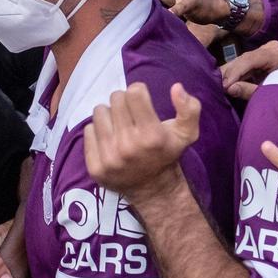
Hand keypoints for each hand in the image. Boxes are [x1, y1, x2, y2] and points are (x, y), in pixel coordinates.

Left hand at [83, 83, 199, 206]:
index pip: (133, 92)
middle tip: (131, 116)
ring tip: (119, 127)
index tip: (141, 102)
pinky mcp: (95, 167)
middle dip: (124, 103)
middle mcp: (128, 146)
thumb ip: (189, 108)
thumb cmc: (167, 154)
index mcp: (151, 135)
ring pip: (99, 112)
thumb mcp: (187, 134)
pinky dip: (97, 132)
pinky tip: (109, 141)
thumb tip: (176, 87)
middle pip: (115, 99)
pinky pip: (88, 131)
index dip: (139, 93)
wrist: (153, 190)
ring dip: (109, 115)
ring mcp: (109, 158)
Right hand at [222, 40, 277, 100]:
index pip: (251, 59)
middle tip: (216, 86)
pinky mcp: (259, 55)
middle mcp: (271, 48)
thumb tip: (228, 88)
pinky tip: (223, 81)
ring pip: (242, 60)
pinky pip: (244, 63)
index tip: (224, 85)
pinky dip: (234, 73)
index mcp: (277, 56)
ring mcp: (265, 49)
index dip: (236, 71)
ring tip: (217, 84)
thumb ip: (249, 90)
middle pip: (244, 59)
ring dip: (229, 73)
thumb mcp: (268, 93)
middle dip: (230, 73)